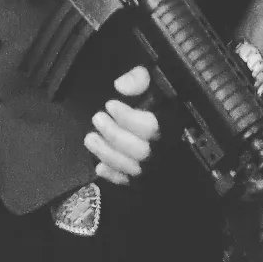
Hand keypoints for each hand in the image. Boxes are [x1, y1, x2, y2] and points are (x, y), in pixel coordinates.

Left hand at [84, 66, 159, 185]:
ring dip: (108, 154)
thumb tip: (121, 86)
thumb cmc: (155, 99)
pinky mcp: (146, 181)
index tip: (110, 104)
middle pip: (142, 150)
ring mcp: (157, 167)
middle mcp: (167, 149)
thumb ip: (139, 78)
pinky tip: (99, 166)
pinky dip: (113, 176)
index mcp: (172, 123)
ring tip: (90, 138)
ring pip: (133, 168)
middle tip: (97, 118)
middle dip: (115, 135)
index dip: (129, 117)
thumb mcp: (151, 81)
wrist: (164, 120)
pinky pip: (129, 183)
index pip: (152, 126)